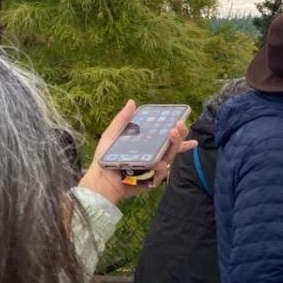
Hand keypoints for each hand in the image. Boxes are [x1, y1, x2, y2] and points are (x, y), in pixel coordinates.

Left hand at [78, 100, 196, 204]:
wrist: (100, 180)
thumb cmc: (104, 158)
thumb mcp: (112, 135)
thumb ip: (122, 119)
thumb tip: (132, 102)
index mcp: (146, 145)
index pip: (165, 138)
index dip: (177, 133)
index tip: (182, 122)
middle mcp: (152, 156)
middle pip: (172, 146)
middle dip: (179, 135)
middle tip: (179, 126)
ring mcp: (153, 168)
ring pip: (169, 156)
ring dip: (174, 145)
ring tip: (173, 134)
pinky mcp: (152, 180)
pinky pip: (161, 172)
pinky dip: (159, 166)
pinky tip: (158, 163)